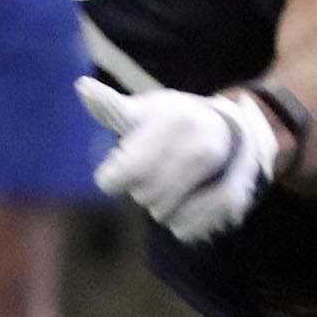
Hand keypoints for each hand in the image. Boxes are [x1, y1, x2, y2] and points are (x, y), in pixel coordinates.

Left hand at [77, 76, 279, 243]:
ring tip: (172, 180)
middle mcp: (200, 149)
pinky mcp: (233, 200)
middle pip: (142, 196)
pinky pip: (185, 230)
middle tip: (153, 169)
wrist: (235, 132)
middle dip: (139, 187)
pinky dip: (179, 223)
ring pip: (161, 215)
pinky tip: (186, 199)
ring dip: (158, 204)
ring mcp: (221, 175)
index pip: (124, 172)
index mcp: (173, 123)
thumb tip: (81, 86)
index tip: (120, 163)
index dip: (113, 175)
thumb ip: (110, 106)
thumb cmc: (175, 121)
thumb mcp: (144, 109)